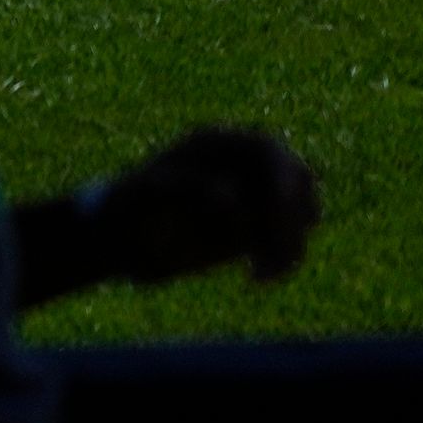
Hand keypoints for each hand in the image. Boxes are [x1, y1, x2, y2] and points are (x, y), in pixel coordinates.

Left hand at [90, 128, 318, 286]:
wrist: (121, 239)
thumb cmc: (127, 208)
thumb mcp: (146, 194)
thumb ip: (186, 189)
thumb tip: (231, 198)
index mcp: (215, 144)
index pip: (268, 150)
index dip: (282, 179)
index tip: (277, 214)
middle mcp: (241, 165)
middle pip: (297, 181)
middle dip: (291, 215)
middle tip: (271, 248)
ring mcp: (252, 195)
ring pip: (301, 214)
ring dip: (291, 242)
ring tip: (259, 271)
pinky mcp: (256, 228)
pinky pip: (289, 241)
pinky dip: (283, 258)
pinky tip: (257, 277)